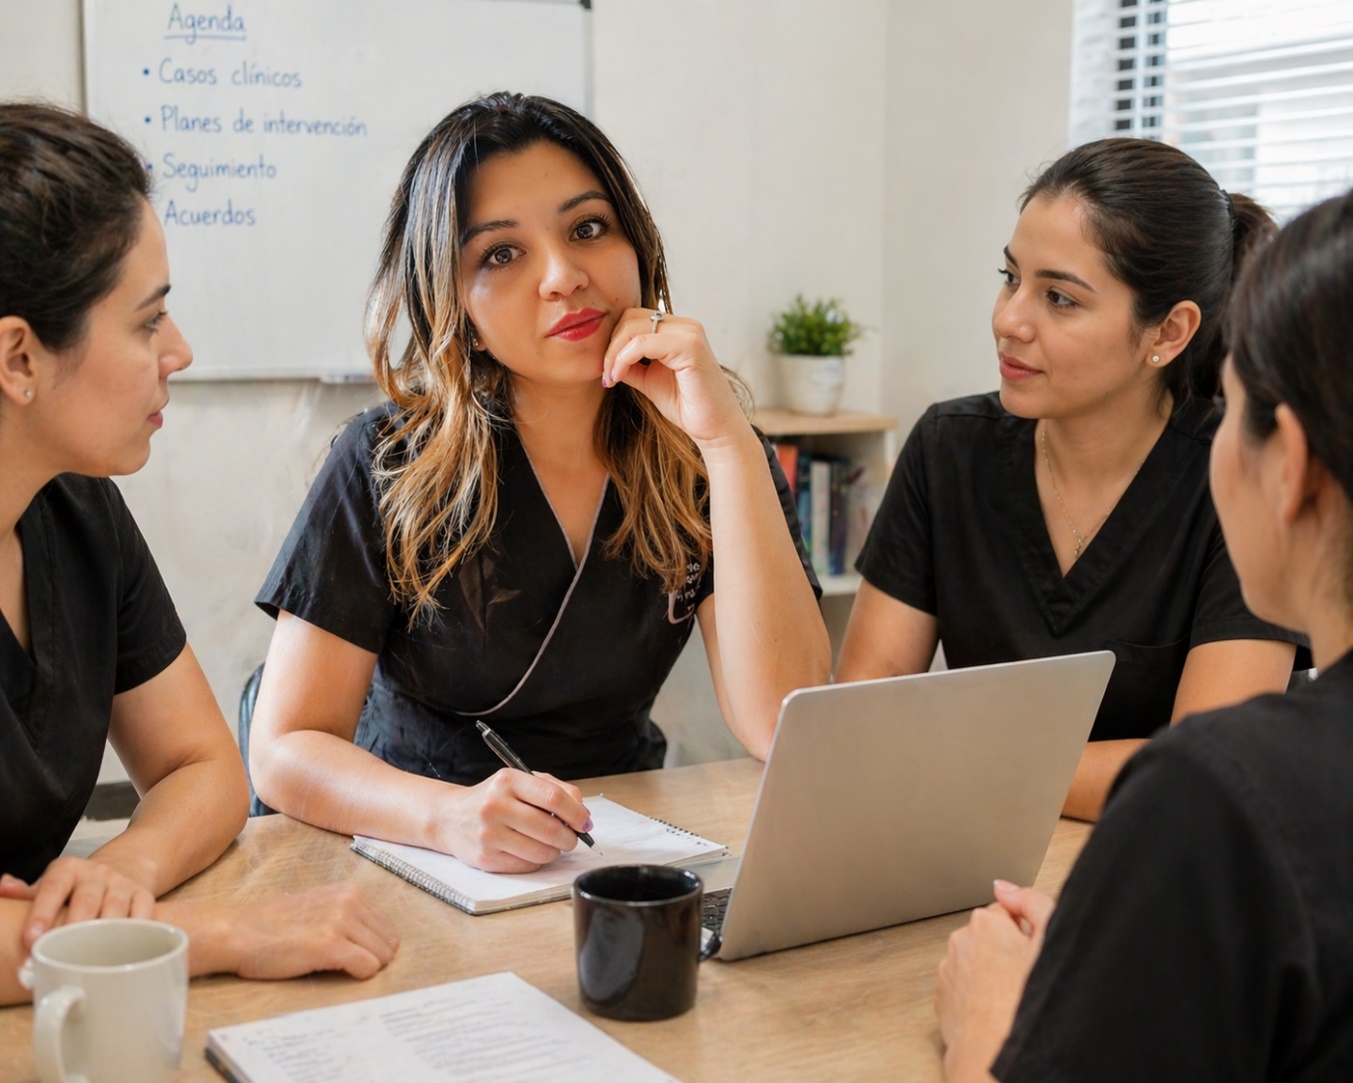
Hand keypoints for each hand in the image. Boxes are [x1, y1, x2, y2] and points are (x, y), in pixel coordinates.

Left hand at [1, 858, 155, 948]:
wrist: (119, 868)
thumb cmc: (75, 887)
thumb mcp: (49, 884)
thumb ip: (25, 892)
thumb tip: (2, 888)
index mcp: (67, 870)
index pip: (53, 888)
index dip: (42, 913)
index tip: (32, 938)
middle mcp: (96, 873)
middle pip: (87, 899)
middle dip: (74, 927)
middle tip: (61, 952)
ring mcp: (122, 884)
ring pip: (115, 908)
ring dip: (105, 934)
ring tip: (93, 959)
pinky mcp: (143, 895)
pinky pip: (143, 912)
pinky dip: (138, 930)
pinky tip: (128, 949)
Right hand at [171, 883, 398, 980]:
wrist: (239, 931)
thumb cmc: (272, 925)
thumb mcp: (317, 906)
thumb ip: (345, 914)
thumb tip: (375, 939)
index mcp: (349, 892)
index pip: (386, 927)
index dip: (374, 947)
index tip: (354, 956)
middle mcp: (349, 901)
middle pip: (388, 943)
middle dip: (373, 959)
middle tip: (346, 966)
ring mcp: (340, 921)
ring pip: (381, 956)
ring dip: (364, 968)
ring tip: (336, 967)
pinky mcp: (330, 944)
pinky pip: (367, 967)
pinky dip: (357, 975)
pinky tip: (335, 972)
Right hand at [438, 769, 590, 872]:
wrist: (450, 817)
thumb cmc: (493, 798)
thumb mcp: (519, 781)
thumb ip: (554, 789)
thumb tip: (582, 812)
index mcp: (508, 781)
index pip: (554, 798)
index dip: (576, 813)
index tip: (585, 822)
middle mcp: (495, 806)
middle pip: (550, 828)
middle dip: (570, 837)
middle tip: (573, 838)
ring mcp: (489, 833)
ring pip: (541, 852)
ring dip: (555, 851)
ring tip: (551, 844)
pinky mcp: (486, 858)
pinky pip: (527, 865)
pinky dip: (537, 861)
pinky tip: (529, 850)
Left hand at [602, 309, 748, 447]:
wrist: (714, 428)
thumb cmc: (688, 407)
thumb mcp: (650, 381)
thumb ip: (632, 365)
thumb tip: (606, 357)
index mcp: (678, 330)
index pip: (634, 319)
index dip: (614, 341)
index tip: (606, 371)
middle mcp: (686, 326)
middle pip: (630, 317)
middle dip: (611, 345)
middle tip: (606, 374)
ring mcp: (689, 333)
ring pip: (634, 328)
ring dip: (615, 352)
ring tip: (611, 377)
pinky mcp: (690, 346)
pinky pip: (643, 343)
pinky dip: (624, 359)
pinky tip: (618, 377)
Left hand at [934, 882, 1054, 1080]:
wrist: (997, 1052)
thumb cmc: (1026, 1001)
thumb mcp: (1050, 940)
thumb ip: (1032, 902)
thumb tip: (1006, 886)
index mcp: (985, 923)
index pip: (1009, 912)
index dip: (1027, 932)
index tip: (1034, 951)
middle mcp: (959, 942)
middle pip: (990, 936)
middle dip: (1007, 951)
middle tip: (1026, 976)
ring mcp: (948, 971)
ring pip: (976, 963)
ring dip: (991, 974)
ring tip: (1011, 997)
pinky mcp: (943, 998)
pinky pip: (964, 987)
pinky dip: (977, 995)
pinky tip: (995, 1009)